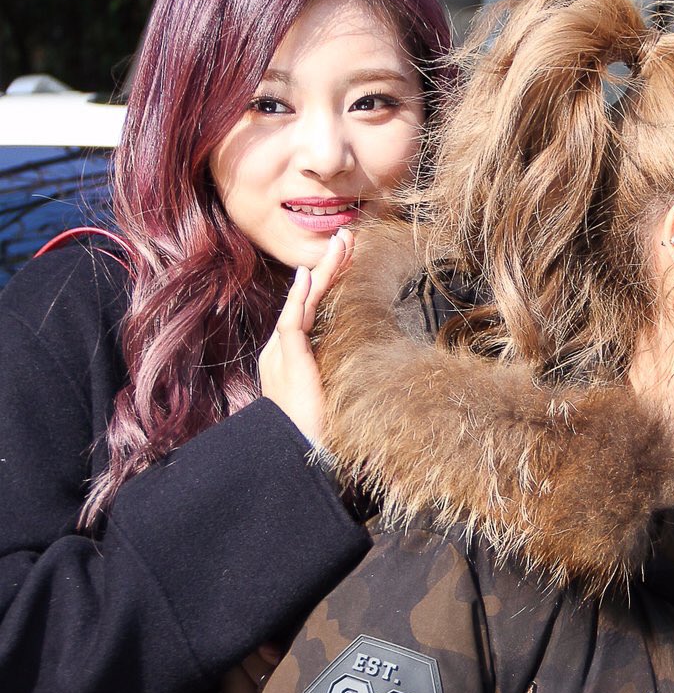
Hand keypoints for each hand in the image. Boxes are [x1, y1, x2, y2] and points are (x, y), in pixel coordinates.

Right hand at [258, 230, 352, 442]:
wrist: (298, 454)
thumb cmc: (321, 435)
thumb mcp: (336, 398)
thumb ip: (344, 378)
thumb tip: (374, 369)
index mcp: (293, 358)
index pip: (313, 310)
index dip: (329, 284)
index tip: (346, 262)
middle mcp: (283, 350)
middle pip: (308, 299)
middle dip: (327, 268)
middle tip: (345, 238)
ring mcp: (282, 352)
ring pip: (303, 302)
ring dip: (322, 271)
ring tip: (339, 242)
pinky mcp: (285, 358)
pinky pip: (292, 320)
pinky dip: (299, 296)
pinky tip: (307, 274)